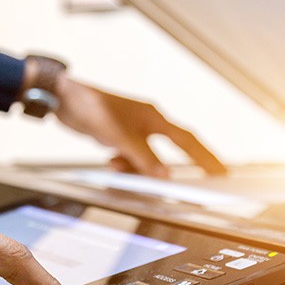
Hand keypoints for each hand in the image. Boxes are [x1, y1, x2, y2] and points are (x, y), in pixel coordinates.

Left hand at [54, 76, 226, 177]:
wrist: (64, 98)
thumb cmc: (91, 106)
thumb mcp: (119, 137)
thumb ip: (143, 158)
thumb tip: (164, 177)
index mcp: (154, 118)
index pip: (187, 141)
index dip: (205, 157)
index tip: (220, 171)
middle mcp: (147, 123)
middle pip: (170, 151)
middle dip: (171, 169)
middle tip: (189, 185)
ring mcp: (133, 129)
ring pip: (145, 158)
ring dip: (136, 167)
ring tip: (119, 165)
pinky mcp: (119, 135)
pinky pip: (130, 156)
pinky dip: (124, 163)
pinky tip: (112, 160)